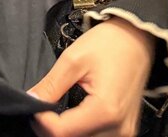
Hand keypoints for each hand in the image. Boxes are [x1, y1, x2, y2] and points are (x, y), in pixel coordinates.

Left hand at [30, 17, 154, 136]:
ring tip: (53, 113)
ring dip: (65, 131)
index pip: (63, 132)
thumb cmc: (108, 44)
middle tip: (40, 108)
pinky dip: (80, 131)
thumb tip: (31, 100)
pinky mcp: (125, 130)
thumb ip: (51, 85)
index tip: (34, 105)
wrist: (136, 39)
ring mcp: (124, 132)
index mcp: (105, 111)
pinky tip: (70, 117)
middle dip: (51, 128)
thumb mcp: (73, 60)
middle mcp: (118, 128)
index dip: (42, 122)